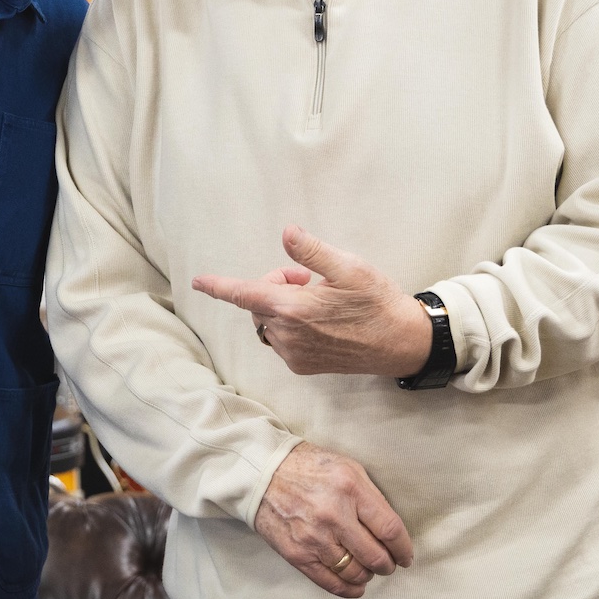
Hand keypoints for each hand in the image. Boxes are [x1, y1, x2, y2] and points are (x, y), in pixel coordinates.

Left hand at [192, 226, 430, 376]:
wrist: (401, 343)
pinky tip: (319, 320)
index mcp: (293, 309)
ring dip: (281, 306)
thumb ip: (312, 252)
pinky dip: (289, 325)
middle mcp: (288, 334)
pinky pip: (281, 340)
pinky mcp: (303, 365)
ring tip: (316, 298)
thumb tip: (287, 233)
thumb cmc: (377, 302)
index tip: (198, 282)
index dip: (218, 286)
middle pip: (257, 303)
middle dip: (273, 285)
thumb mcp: (349, 267)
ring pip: (268, 322)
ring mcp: (294, 354)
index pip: (243, 294)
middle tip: (307, 277)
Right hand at [254, 443, 413, 597]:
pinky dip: (349, 589)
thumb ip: (371, 497)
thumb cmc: (309, 467)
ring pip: (355, 572)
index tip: (406, 555)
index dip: (403, 548)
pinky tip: (356, 586)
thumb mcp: (347, 468)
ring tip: (367, 568)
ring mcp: (314, 537)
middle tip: (388, 564)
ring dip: (368, 575)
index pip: (390, 529)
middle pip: (375, 556)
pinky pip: (330, 583)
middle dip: (388, 565)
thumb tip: (391, 531)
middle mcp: (333, 514)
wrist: (262, 473)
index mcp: (350, 488)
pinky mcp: (297, 554)